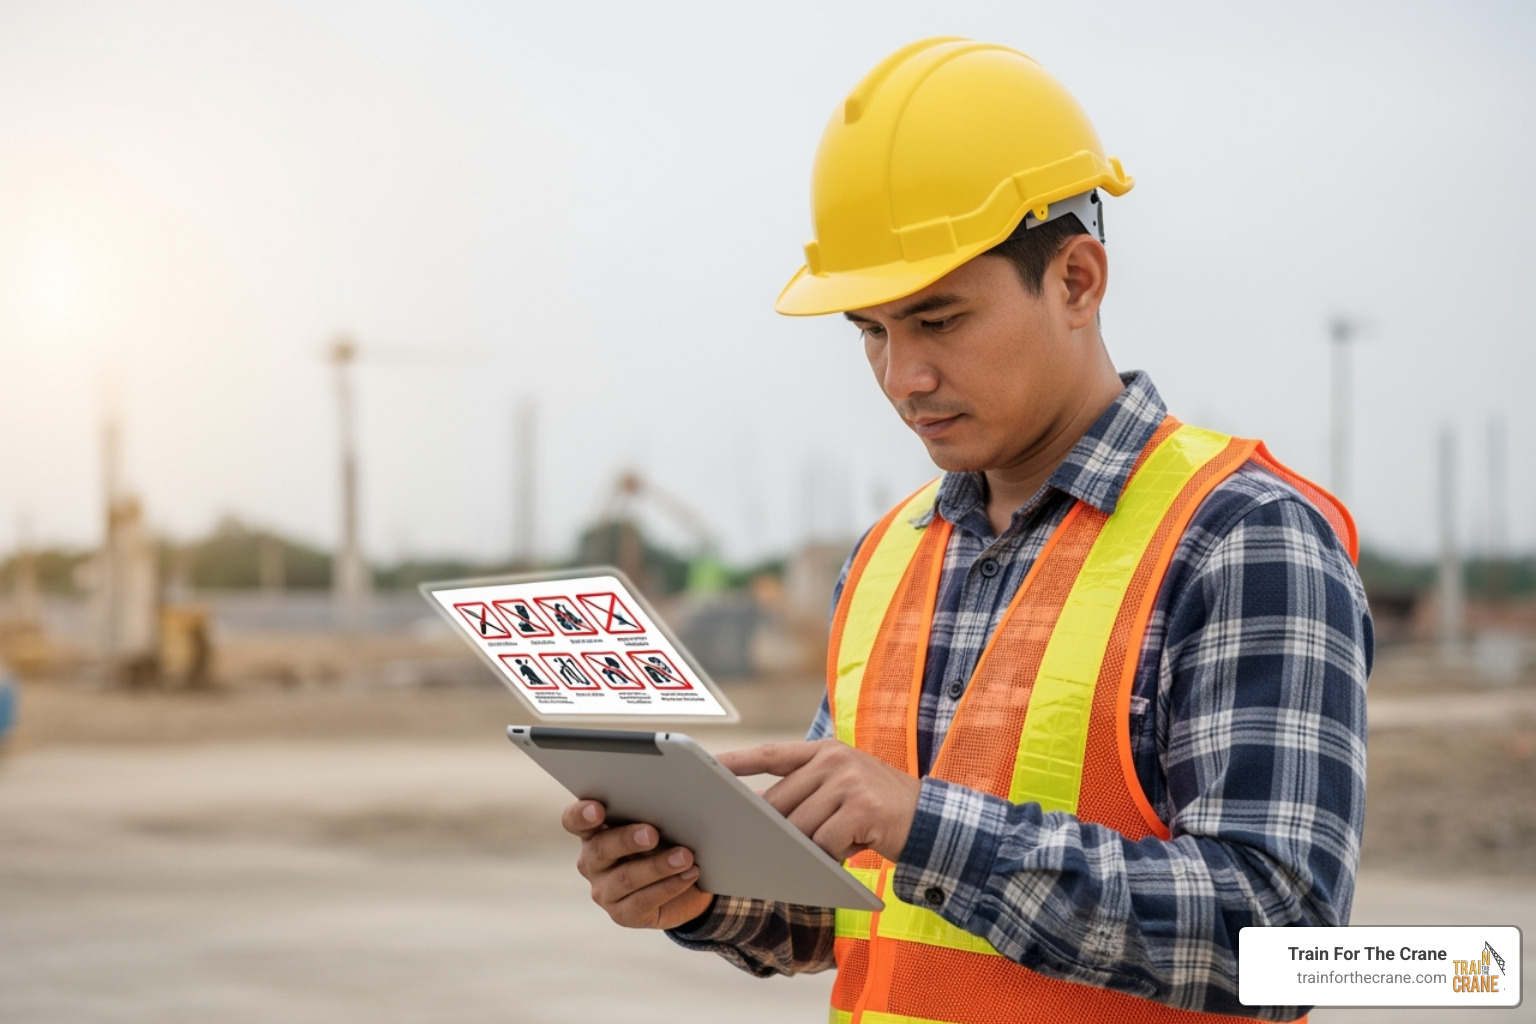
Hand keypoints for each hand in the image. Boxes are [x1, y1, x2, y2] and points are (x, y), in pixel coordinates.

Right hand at [561, 799, 714, 929]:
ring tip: (685, 857)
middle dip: (627, 840)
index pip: (574, 821)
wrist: (682, 890)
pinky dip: (669, 886)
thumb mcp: (656, 830)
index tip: (597, 810)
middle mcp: (592, 862)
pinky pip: (643, 901)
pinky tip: (688, 874)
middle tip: (652, 834)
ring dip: (658, 866)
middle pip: (600, 849)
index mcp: (594, 833)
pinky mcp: (622, 914)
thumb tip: (669, 813)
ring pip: (625, 878)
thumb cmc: (663, 848)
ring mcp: (604, 891)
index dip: (581, 815)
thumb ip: (650, 820)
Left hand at [717, 740, 919, 862]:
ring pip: (800, 826)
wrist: (933, 821)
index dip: (738, 761)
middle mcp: (835, 760)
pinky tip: (850, 850)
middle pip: (780, 802)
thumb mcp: (844, 789)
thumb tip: (762, 814)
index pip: (772, 754)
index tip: (707, 766)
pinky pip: (825, 842)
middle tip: (770, 847)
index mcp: (826, 751)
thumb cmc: (879, 810)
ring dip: (808, 847)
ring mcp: (849, 782)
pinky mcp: (862, 808)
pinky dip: (830, 855)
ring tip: (834, 846)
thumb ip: (807, 793)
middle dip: (775, 830)